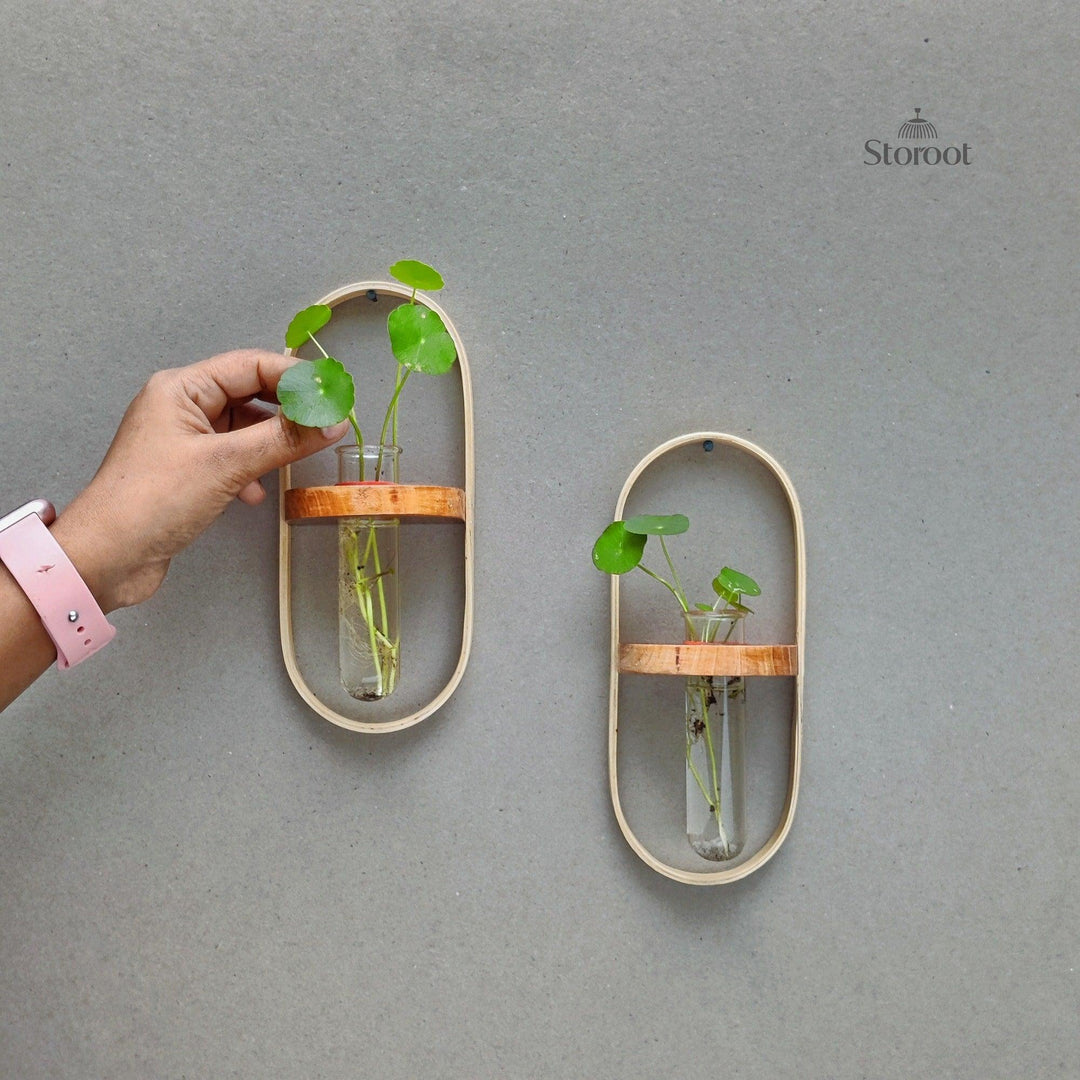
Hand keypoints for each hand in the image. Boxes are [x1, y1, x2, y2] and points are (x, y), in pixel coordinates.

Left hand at [52, 349, 348, 611]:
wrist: (105, 558)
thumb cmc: (153, 501)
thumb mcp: (226, 465)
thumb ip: (283, 440)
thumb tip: (331, 423)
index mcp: (181, 389)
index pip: (250, 366)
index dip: (295, 378)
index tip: (333, 397)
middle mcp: (180, 407)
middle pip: (248, 394)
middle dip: (287, 410)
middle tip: (326, 425)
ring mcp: (182, 440)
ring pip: (242, 428)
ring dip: (270, 442)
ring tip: (297, 458)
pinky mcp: (186, 472)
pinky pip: (232, 457)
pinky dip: (252, 469)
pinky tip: (257, 492)